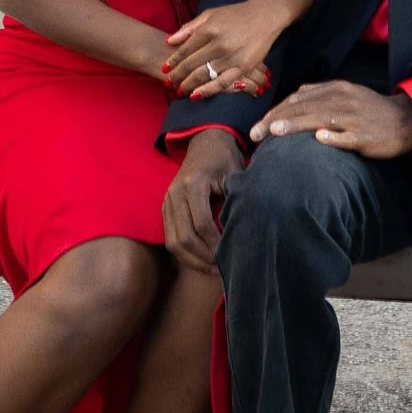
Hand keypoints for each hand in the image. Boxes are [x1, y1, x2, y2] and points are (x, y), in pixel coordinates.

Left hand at [162, 0, 285, 97]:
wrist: (265, 16)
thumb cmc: (236, 14)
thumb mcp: (210, 15)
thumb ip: (190, 28)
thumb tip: (169, 40)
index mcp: (209, 29)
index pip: (185, 49)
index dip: (173, 60)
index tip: (165, 69)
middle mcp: (218, 44)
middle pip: (192, 63)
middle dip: (178, 75)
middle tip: (169, 82)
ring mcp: (231, 57)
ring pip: (204, 75)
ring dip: (189, 84)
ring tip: (179, 90)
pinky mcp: (243, 67)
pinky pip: (222, 82)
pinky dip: (207, 90)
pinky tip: (196, 95)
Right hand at [163, 126, 242, 274]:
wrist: (205, 142)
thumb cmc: (224, 159)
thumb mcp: (235, 175)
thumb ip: (237, 201)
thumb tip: (245, 234)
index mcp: (193, 184)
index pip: (202, 224)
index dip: (216, 244)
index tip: (231, 255)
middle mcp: (175, 194)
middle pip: (184, 238)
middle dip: (204, 258)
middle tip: (223, 269)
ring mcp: (167, 201)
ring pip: (174, 242)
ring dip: (193, 260)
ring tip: (213, 270)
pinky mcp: (165, 209)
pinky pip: (170, 238)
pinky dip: (184, 254)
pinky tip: (201, 261)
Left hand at [251, 80, 411, 161]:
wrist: (405, 119)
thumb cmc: (371, 109)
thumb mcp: (347, 93)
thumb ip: (322, 92)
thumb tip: (298, 91)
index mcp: (335, 89)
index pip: (299, 98)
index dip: (276, 110)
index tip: (258, 125)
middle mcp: (341, 99)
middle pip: (304, 107)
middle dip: (276, 119)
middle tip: (255, 133)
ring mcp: (353, 117)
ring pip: (320, 119)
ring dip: (296, 124)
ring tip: (275, 131)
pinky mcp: (365, 135)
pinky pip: (347, 136)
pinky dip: (333, 136)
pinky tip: (320, 139)